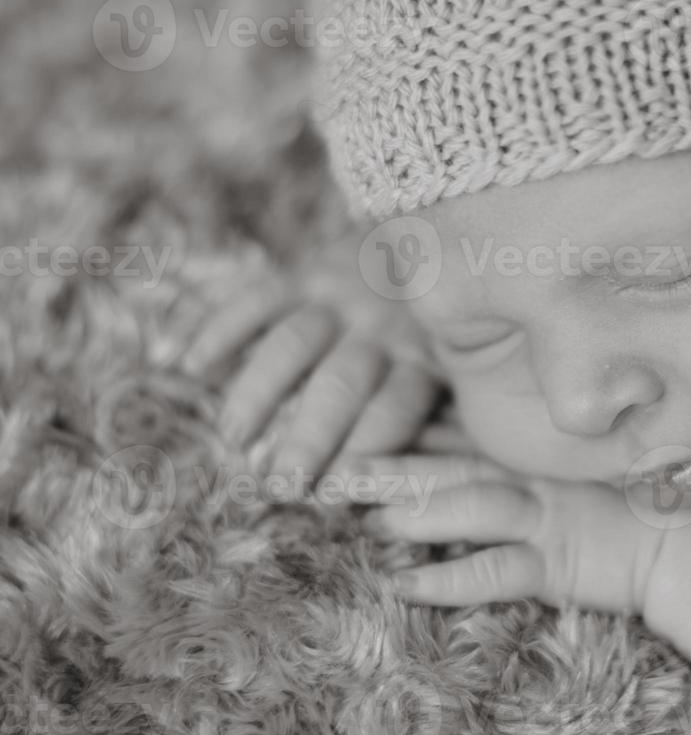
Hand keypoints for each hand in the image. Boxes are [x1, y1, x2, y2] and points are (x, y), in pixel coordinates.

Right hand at [176, 276, 443, 481]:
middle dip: (308, 438)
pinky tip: (192, 365)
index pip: (393, 413)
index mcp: (424, 363)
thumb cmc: (438, 332)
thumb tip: (398, 491)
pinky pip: (260, 297)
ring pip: (293, 345)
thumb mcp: (454, 369)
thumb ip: (433, 417)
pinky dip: (223, 329)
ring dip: (259, 392)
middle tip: (279, 484)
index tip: (330, 496)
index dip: (361, 454)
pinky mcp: (307, 273)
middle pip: (340, 386)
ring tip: (234, 437)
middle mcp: (383, 330)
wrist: (437, 238)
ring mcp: (343, 298)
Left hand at [352, 451, 676, 613]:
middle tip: (331, 471)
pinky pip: (497, 570)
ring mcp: (547, 517)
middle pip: (449, 465)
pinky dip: (450, 578)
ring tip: (367, 519)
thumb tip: (469, 438)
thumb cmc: (640, 505)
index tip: (351, 429)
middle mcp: (534, 478)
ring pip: (471, 506)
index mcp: (533, 455)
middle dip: (390, 468)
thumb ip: (532, 453)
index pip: (458, 436)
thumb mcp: (580, 467)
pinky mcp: (559, 562)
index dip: (403, 432)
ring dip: (418, 512)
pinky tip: (407, 587)